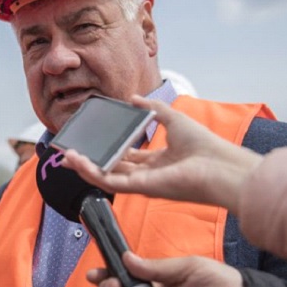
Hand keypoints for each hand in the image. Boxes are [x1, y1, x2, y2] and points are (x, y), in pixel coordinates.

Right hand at [61, 96, 261, 211]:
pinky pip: (108, 181)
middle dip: (91, 162)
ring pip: (106, 177)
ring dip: (84, 167)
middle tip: (71, 152)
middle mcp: (148, 175)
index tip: (93, 142)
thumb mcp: (174, 118)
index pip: (128, 158)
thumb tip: (134, 98)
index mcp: (159, 162)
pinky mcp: (139, 187)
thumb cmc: (205, 146)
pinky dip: (91, 172)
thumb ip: (153, 110)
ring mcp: (142, 183)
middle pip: (113, 169)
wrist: (219, 166)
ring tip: (67, 156)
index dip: (109, 151)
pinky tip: (77, 161)